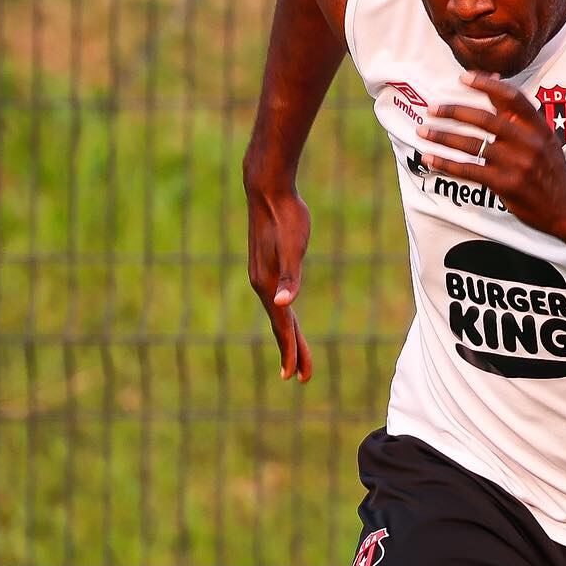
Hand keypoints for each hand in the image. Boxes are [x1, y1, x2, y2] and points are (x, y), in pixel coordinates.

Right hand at [245, 179, 312, 381]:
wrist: (267, 189)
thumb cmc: (286, 217)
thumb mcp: (294, 248)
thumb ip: (290, 278)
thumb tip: (283, 304)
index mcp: (268, 285)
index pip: (282, 327)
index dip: (290, 351)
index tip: (294, 375)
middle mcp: (262, 284)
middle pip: (280, 326)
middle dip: (293, 351)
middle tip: (303, 377)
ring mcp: (262, 275)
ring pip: (278, 314)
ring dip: (288, 335)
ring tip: (298, 353)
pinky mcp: (266, 265)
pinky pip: (277, 299)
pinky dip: (284, 314)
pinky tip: (287, 313)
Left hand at [416, 71, 565, 233]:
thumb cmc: (550, 168)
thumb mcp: (542, 137)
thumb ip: (516, 112)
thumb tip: (494, 79)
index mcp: (538, 127)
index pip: (512, 98)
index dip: (487, 84)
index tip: (463, 78)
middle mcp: (529, 142)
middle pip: (486, 120)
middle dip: (454, 112)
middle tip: (432, 109)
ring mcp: (517, 165)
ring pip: (473, 145)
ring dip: (443, 137)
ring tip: (423, 132)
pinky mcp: (506, 185)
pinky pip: (470, 171)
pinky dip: (447, 163)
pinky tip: (431, 159)